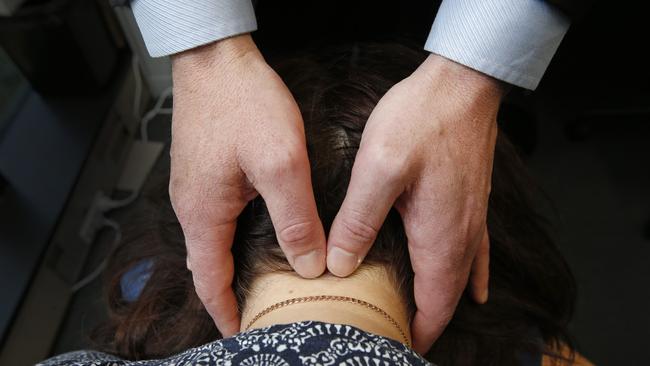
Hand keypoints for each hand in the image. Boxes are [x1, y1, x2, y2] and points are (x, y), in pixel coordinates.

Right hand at [169, 35, 325, 336]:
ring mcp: (194, 186)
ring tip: (260, 279)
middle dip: (229, 292)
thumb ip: (295, 219)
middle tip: (259, 310)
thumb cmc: (241, 102)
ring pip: (212, 240)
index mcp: (203, 212)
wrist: (216, 58)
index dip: (226, 312)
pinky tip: (258, 231)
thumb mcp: (280, 163)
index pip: (208, 281)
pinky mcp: (204, 170)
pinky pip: (216, 216)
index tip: (243, 333)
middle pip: (206, 264)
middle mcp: (191, 204)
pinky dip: (234, 235)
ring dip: (232, 264)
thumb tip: (310, 264)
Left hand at [326, 54, 502, 352]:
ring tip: (421, 320)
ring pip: (460, 279)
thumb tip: (340, 265)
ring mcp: (472, 219)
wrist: (462, 84)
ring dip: (442, 302)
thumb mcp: (378, 169)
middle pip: (448, 298)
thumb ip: (359, 221)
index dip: (415, 332)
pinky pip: (477, 253)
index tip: (392, 345)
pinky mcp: (471, 202)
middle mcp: (463, 236)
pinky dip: (472, 277)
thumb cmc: (422, 120)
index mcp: (440, 236)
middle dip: (426, 322)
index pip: (434, 305)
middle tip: (397, 336)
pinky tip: (476, 288)